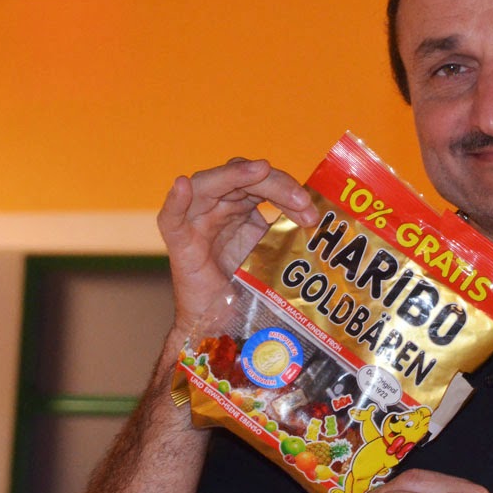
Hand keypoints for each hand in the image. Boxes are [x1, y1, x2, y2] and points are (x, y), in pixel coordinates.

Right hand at [157, 158, 318, 333]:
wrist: (223, 322)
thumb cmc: (248, 285)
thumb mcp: (274, 251)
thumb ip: (288, 231)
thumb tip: (321, 219)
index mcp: (240, 205)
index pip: (262, 182)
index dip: (288, 189)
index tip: (312, 209)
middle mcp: (217, 207)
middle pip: (240, 177)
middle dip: (275, 184)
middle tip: (302, 200)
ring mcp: (196, 222)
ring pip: (207, 184)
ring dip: (236, 176)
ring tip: (259, 170)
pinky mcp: (181, 244)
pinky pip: (170, 219)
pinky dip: (175, 201)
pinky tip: (182, 185)